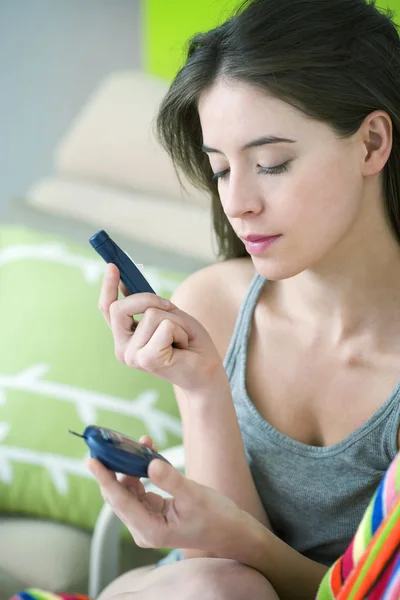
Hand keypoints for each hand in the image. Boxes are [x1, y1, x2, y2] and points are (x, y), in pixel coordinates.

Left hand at [86, 434, 243, 553]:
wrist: (231, 532)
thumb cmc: (216, 518)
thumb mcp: (194, 496)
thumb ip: (170, 480)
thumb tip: (149, 463)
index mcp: (150, 530)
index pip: (119, 501)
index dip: (104, 478)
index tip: (91, 459)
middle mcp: (144, 529)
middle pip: (119, 496)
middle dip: (115, 468)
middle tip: (110, 443)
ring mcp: (148, 522)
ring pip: (129, 490)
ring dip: (131, 467)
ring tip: (140, 443)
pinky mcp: (154, 513)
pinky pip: (140, 489)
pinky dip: (141, 472)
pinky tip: (148, 454)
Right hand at [98, 263, 226, 390]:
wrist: (207, 373)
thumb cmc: (189, 344)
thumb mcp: (168, 315)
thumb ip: (148, 303)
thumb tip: (129, 280)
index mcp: (125, 338)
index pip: (107, 309)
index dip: (108, 287)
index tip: (113, 266)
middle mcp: (122, 349)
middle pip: (120, 307)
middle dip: (147, 299)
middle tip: (169, 305)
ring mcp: (132, 356)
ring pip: (150, 314)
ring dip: (175, 321)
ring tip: (181, 338)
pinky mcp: (146, 360)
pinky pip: (165, 326)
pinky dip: (181, 330)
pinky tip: (183, 346)